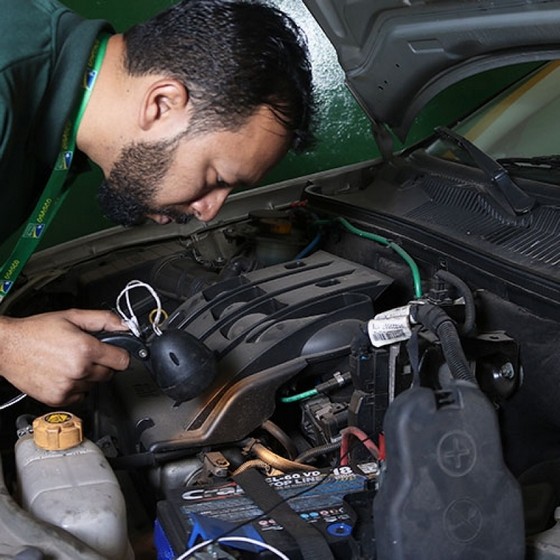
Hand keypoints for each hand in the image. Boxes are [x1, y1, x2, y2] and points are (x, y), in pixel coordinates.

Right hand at [0, 309, 129, 406]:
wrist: (7, 347)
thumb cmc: (36, 331)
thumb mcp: (72, 316)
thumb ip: (103, 320)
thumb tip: (125, 325)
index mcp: (85, 349)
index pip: (123, 361)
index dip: (120, 355)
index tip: (115, 352)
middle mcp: (78, 370)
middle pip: (110, 374)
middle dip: (103, 364)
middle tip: (87, 354)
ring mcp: (67, 386)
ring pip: (95, 385)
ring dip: (88, 376)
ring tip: (70, 362)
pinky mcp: (57, 398)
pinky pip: (80, 396)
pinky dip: (76, 387)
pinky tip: (64, 374)